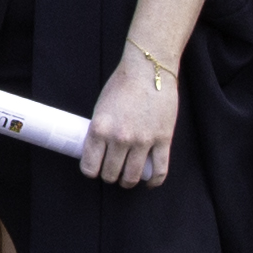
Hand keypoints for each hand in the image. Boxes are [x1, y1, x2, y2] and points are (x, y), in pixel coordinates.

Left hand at [83, 48, 181, 187]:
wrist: (148, 69)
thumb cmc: (122, 85)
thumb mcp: (101, 108)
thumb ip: (100, 131)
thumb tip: (98, 152)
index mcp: (100, 129)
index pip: (90, 167)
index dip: (92, 172)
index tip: (95, 169)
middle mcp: (120, 138)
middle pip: (110, 174)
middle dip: (110, 176)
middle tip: (113, 171)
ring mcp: (143, 140)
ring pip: (132, 177)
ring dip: (127, 181)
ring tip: (127, 177)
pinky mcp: (163, 139)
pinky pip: (159, 171)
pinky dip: (153, 181)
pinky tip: (149, 182)